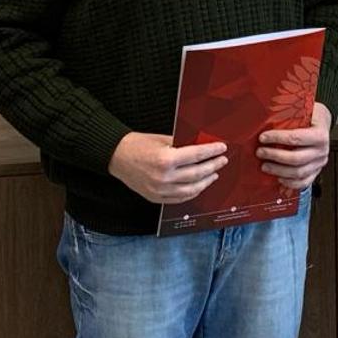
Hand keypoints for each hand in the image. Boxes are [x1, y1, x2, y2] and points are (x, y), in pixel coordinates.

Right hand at [107, 133, 226, 204]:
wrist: (116, 156)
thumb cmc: (137, 144)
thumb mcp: (162, 139)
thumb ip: (182, 143)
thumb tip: (202, 145)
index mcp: (165, 159)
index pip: (196, 156)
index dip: (211, 151)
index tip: (221, 148)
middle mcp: (163, 177)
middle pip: (197, 174)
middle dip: (213, 166)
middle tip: (222, 160)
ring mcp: (160, 190)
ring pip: (191, 189)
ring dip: (206, 181)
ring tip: (214, 174)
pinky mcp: (156, 198)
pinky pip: (180, 198)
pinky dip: (192, 192)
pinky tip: (199, 185)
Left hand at [259, 103, 331, 190]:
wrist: (322, 124)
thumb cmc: (310, 117)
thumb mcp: (303, 112)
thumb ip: (288, 117)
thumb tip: (263, 119)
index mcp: (320, 134)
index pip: (296, 138)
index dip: (277, 138)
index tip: (263, 137)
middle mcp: (322, 151)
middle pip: (296, 158)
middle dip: (274, 156)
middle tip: (260, 152)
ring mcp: (320, 163)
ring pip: (298, 173)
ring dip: (278, 170)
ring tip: (265, 166)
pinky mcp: (316, 172)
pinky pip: (303, 182)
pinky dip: (289, 183)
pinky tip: (278, 177)